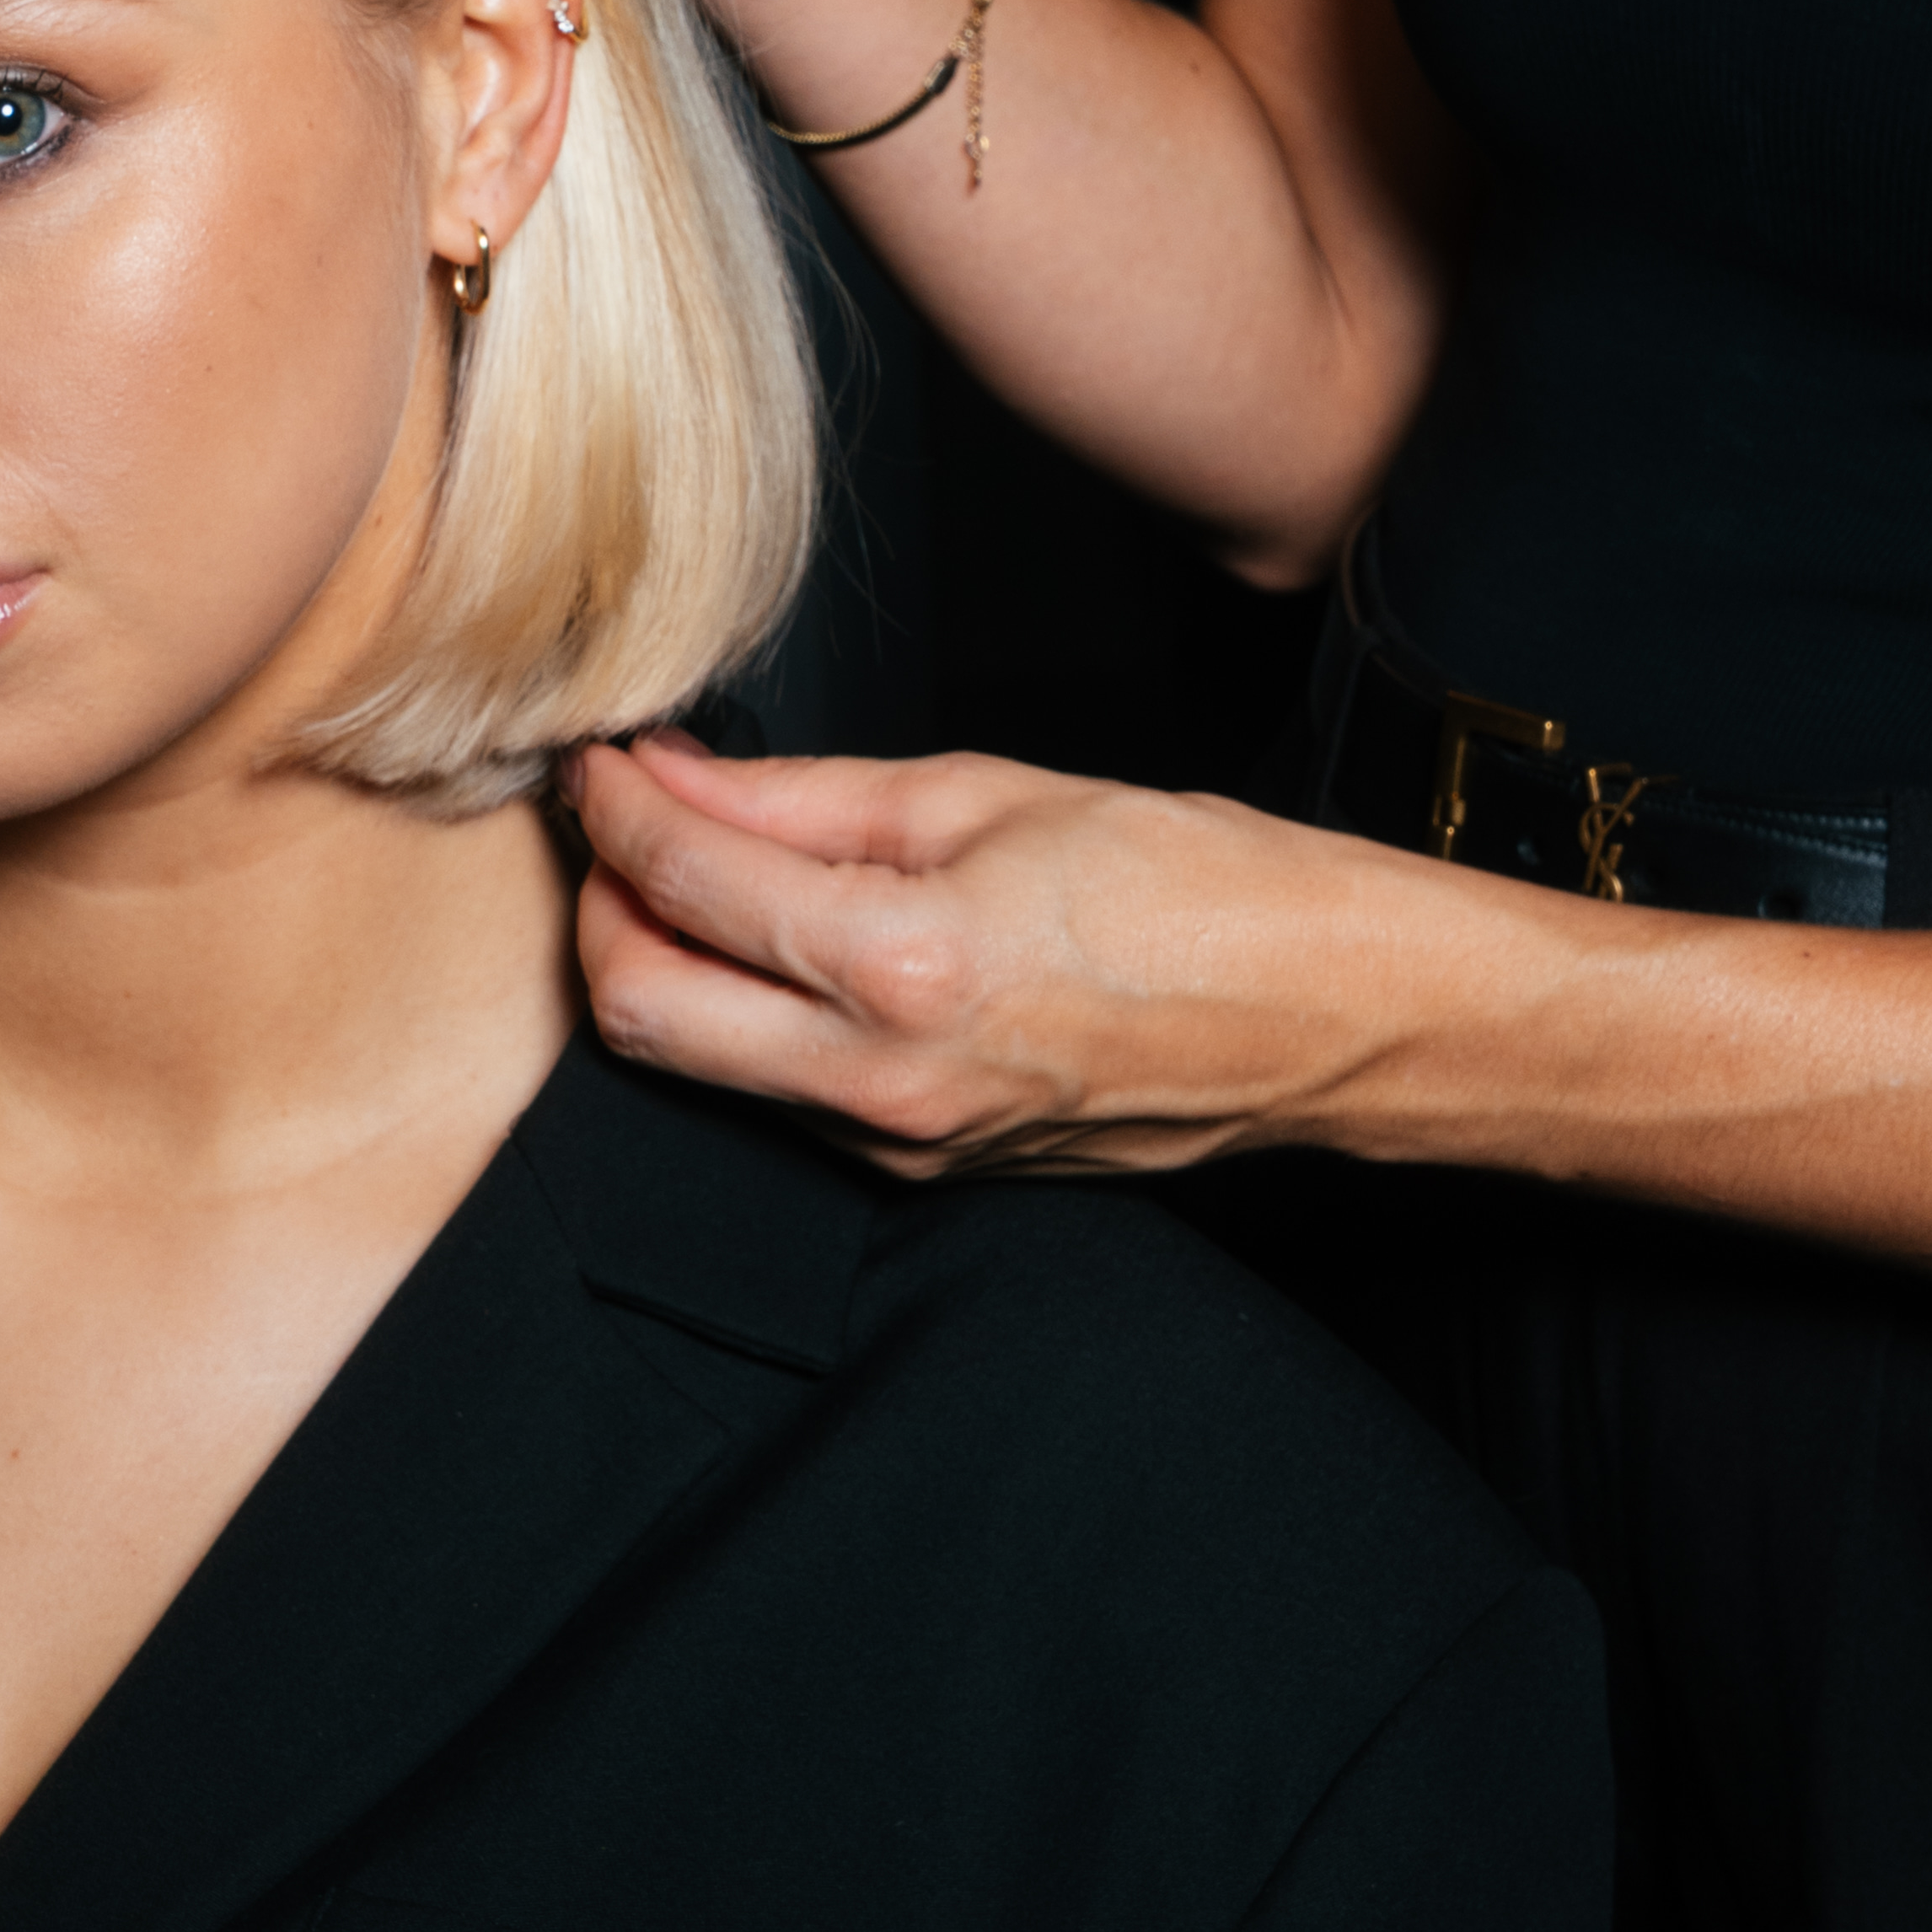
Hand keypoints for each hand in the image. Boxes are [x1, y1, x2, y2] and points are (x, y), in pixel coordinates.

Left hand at [564, 728, 1459, 1173]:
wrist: (1331, 1015)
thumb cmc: (1201, 887)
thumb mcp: (993, 794)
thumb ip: (809, 798)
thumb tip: (681, 774)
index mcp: (904, 964)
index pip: (684, 884)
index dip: (617, 808)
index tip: (605, 760)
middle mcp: (885, 1078)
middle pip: (640, 1011)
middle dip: (600, 906)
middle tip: (620, 825)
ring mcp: (902, 1144)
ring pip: (701, 1065)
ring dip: (664, 965)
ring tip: (693, 871)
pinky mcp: (927, 1171)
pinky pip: (785, 1095)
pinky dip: (748, 1015)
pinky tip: (781, 943)